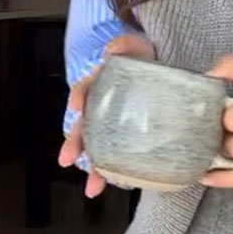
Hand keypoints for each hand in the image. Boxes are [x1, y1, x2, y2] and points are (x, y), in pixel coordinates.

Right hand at [58, 32, 155, 197]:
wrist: (165, 75)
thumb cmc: (146, 63)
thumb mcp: (138, 48)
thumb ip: (125, 46)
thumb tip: (112, 50)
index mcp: (102, 86)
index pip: (85, 89)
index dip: (79, 96)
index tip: (77, 105)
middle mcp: (102, 109)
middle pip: (83, 127)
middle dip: (74, 144)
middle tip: (67, 158)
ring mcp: (113, 127)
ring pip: (98, 149)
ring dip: (93, 169)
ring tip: (92, 187)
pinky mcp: (128, 141)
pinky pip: (118, 158)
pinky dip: (114, 173)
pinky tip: (113, 185)